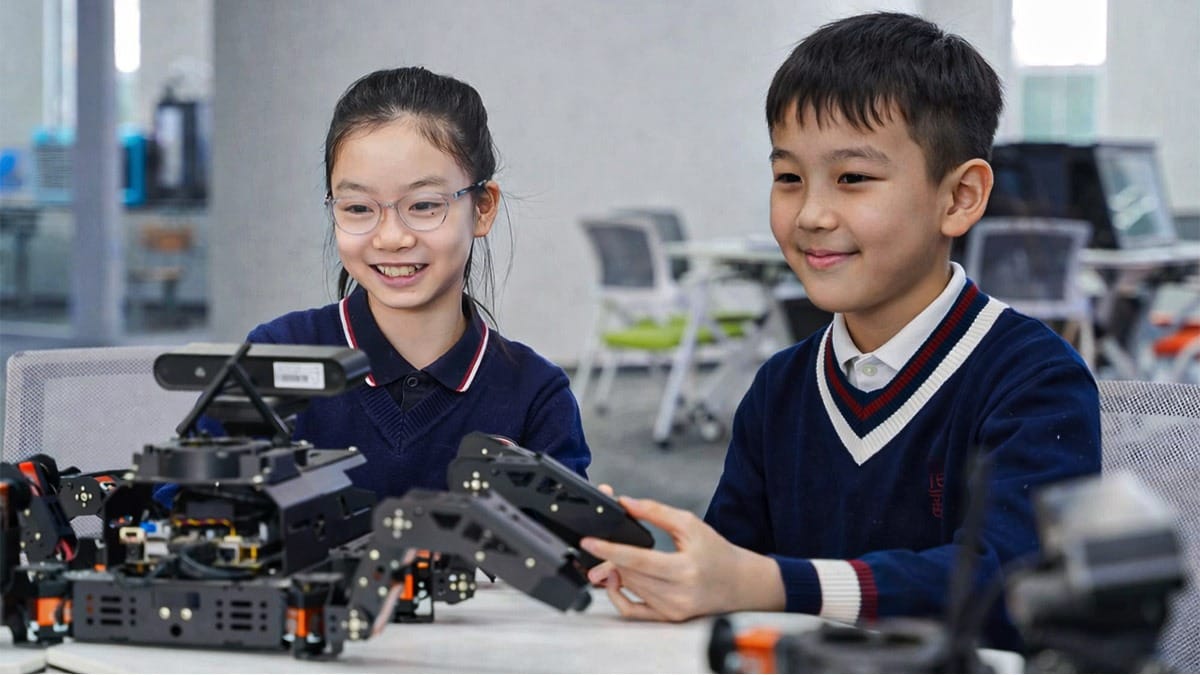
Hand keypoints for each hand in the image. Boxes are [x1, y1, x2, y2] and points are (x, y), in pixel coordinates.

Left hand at [579, 496, 783, 621]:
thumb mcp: (690, 524)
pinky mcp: (667, 617)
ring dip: (615, 570)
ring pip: (629, 587)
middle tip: (596, 544)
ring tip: (612, 556)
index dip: (611, 550)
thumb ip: (656, 512)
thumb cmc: (716, 552)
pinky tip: (615, 580)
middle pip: (630, 574)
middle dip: (609, 557)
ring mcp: (672, 609)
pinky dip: (617, 595)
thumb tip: (625, 502)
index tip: (589, 542)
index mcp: (685, 569)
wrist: (738, 582)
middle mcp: (678, 593)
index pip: (639, 560)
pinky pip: (631, 611)